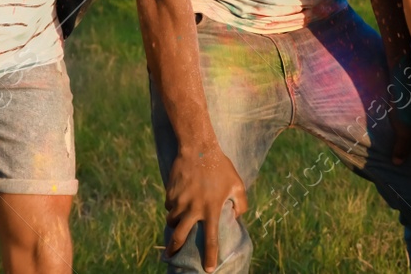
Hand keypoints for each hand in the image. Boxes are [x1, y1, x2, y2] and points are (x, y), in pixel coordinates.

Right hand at [166, 148, 247, 270]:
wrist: (198, 148)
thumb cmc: (220, 167)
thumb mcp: (237, 184)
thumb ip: (241, 203)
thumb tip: (236, 216)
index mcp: (211, 209)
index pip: (210, 239)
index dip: (209, 256)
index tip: (208, 270)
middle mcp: (193, 208)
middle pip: (179, 236)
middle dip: (174, 248)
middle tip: (170, 255)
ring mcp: (180, 201)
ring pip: (172, 220)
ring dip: (174, 223)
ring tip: (179, 220)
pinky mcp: (170, 193)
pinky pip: (169, 205)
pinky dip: (172, 205)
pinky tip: (179, 198)